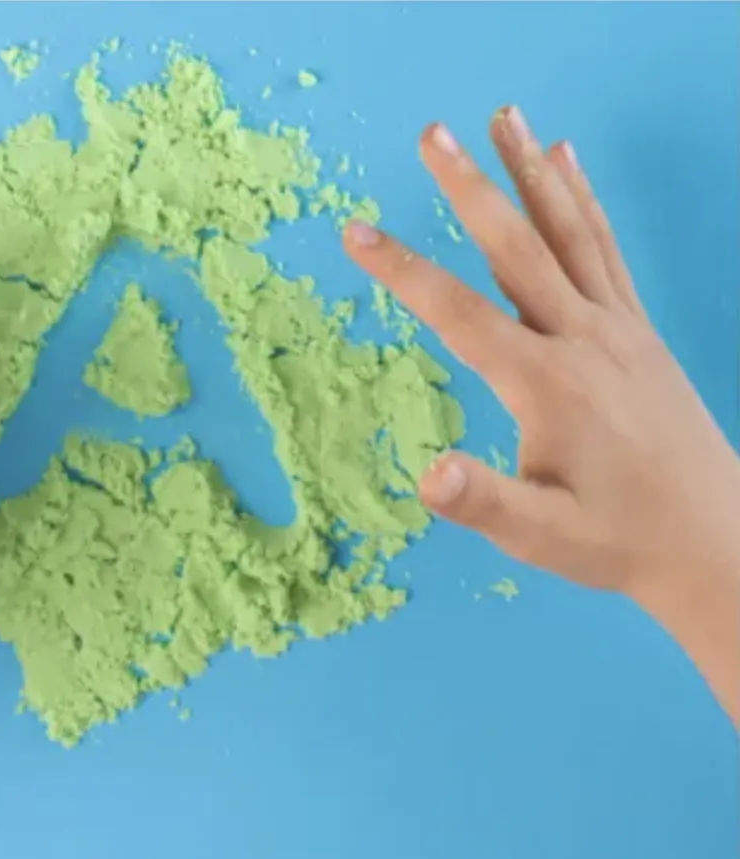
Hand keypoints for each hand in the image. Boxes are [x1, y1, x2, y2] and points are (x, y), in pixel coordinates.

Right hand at [342, 106, 739, 722]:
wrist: (712, 540)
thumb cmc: (615, 539)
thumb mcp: (542, 535)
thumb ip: (485, 503)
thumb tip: (428, 476)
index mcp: (547, 383)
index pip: (460, 314)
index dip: (402, 271)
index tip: (355, 232)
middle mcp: (583, 339)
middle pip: (518, 247)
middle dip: (470, 187)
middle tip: (432, 133)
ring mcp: (617, 327)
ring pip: (568, 232)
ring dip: (531, 171)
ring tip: (504, 117)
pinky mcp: (637, 329)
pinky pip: (606, 248)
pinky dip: (582, 200)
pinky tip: (566, 163)